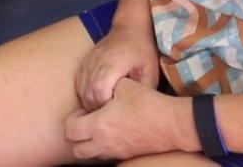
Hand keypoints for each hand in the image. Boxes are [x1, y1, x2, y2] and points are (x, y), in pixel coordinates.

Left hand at [64, 79, 190, 160]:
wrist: (172, 124)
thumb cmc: (148, 103)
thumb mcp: (124, 85)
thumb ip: (108, 84)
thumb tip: (102, 85)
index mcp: (99, 125)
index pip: (70, 129)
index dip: (72, 119)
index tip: (84, 110)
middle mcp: (104, 142)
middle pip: (77, 149)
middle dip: (77, 136)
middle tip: (87, 122)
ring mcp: (116, 152)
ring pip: (91, 156)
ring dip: (89, 144)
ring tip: (99, 129)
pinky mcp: (127, 156)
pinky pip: (107, 156)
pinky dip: (103, 148)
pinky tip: (112, 134)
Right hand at [75, 22, 160, 111]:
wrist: (129, 28)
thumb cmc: (141, 51)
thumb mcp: (150, 72)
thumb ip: (143, 91)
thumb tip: (138, 110)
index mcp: (111, 67)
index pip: (100, 95)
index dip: (106, 108)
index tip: (118, 113)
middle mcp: (94, 65)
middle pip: (88, 95)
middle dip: (98, 109)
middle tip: (112, 116)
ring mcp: (87, 63)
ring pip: (81, 91)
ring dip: (91, 103)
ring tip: (105, 109)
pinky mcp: (84, 63)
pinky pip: (79, 84)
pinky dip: (85, 94)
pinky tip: (97, 99)